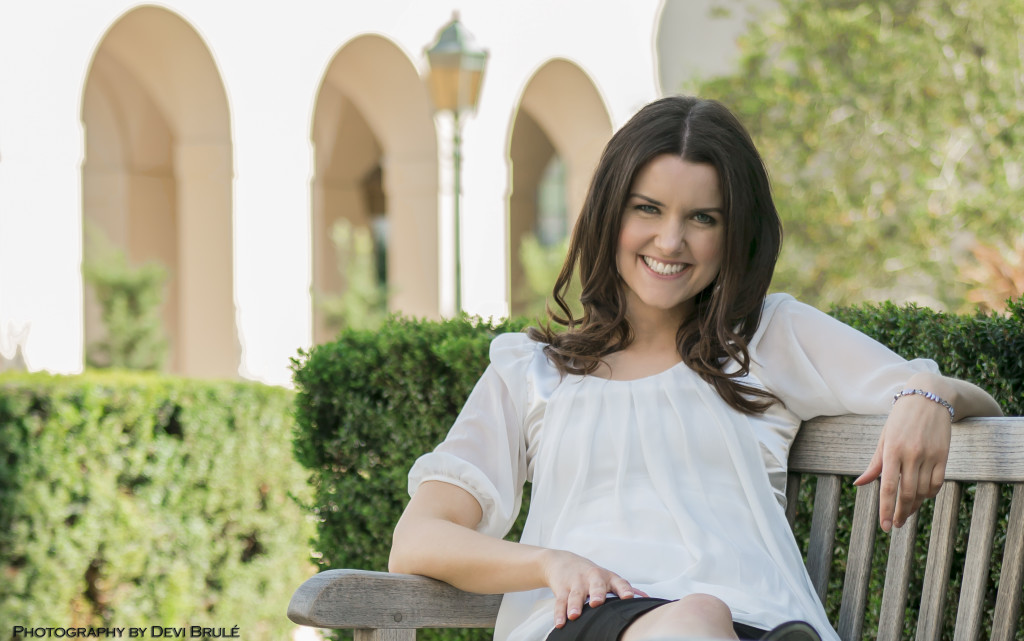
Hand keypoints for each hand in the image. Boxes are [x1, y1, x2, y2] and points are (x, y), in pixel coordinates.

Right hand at [540, 549, 648, 627]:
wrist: (562, 561)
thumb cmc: (592, 575)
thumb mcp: (609, 578)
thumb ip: (626, 589)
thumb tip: (647, 600)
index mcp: (608, 577)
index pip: (619, 582)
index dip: (624, 590)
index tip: (629, 598)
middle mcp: (593, 578)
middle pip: (596, 586)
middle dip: (597, 594)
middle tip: (597, 603)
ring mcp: (576, 583)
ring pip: (576, 595)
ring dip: (575, 605)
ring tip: (574, 616)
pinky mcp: (562, 589)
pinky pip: (560, 601)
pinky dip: (559, 613)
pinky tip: (560, 623)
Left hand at [854, 392, 951, 532]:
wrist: (929, 398)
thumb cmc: (900, 419)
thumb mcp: (884, 437)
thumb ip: (874, 463)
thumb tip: (859, 484)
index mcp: (891, 450)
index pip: (888, 486)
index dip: (886, 509)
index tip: (885, 526)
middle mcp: (911, 454)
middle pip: (907, 493)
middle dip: (901, 513)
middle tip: (896, 525)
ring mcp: (929, 455)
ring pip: (923, 491)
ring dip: (914, 506)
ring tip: (907, 513)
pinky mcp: (943, 456)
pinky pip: (937, 483)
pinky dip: (929, 494)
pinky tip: (922, 498)